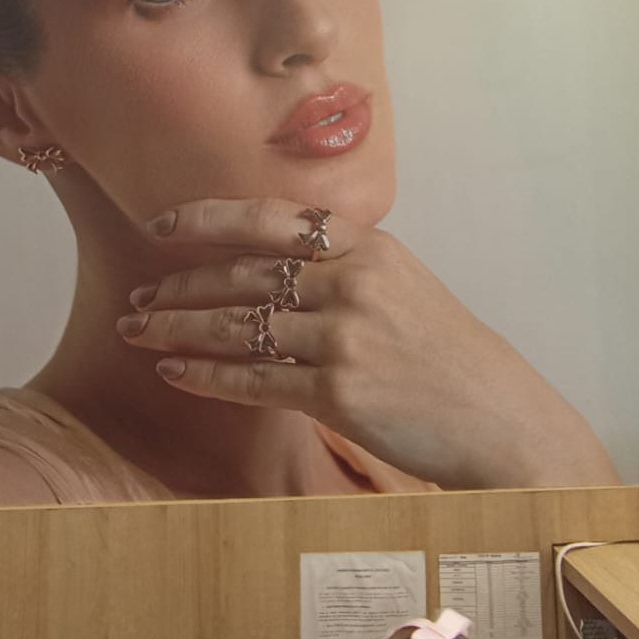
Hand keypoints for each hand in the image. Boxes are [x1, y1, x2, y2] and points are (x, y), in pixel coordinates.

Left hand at [118, 197, 619, 490]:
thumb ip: (344, 266)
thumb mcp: (404, 284)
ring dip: (178, 329)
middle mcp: (354, 281)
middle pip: (245, 273)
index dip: (208, 219)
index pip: (272, 218)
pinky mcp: (340, 391)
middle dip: (180, 285)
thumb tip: (272, 262)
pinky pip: (256, 379)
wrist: (502, 419)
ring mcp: (347, 336)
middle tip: (138, 295)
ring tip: (137, 331)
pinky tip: (174, 373)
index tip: (160, 225)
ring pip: (240, 325)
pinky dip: (208, 376)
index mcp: (369, 246)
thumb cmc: (448, 354)